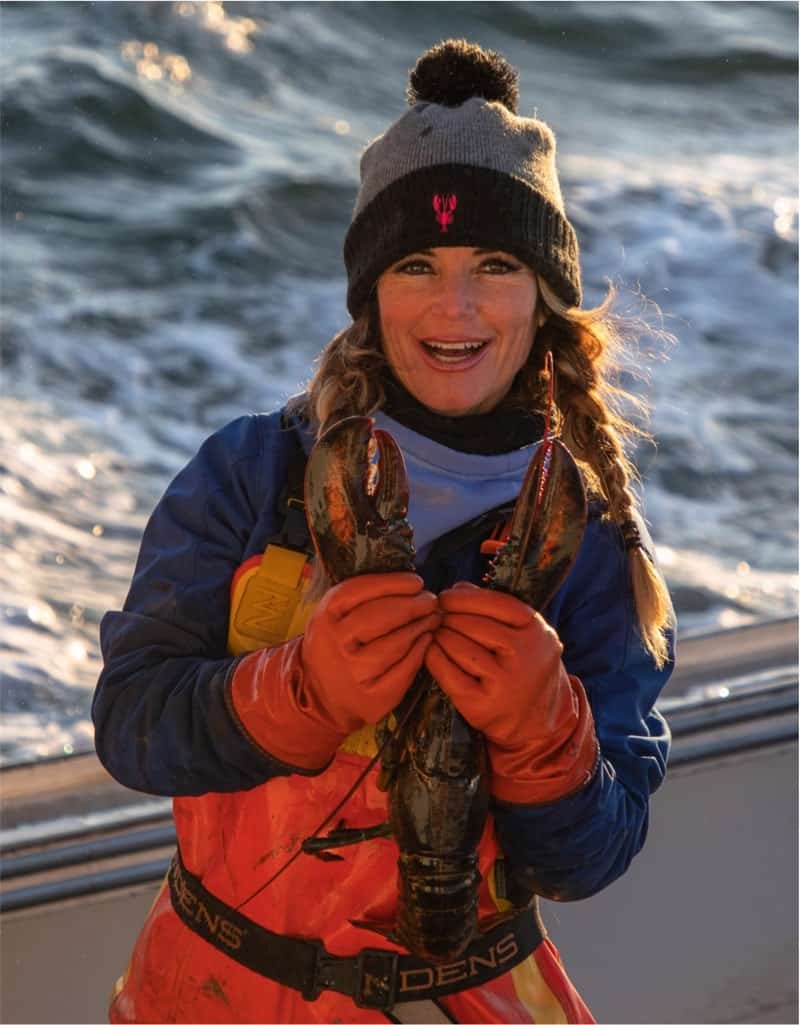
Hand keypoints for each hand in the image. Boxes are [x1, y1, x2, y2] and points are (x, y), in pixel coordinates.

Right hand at [301, 572, 439, 731]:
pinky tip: (428, 641)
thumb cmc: (340, 644)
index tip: (416, 582)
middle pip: (378, 616)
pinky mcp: (372, 696)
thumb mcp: (337, 617)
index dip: (392, 583)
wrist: (323, 693)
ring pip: (394, 644)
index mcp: (326, 616)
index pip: (358, 590)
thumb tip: (409, 583)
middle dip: (412, 605)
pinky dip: (420, 652)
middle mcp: (335, 643)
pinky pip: (403, 670)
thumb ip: (363, 598)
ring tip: (433, 618)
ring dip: (420, 627)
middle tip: (431, 600)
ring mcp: (352, 672)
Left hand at [424, 582, 597, 802]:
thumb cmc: (523, 666)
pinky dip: (433, 658)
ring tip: (437, 636)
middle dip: (448, 618)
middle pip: (471, 624)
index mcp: (537, 630)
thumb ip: (493, 607)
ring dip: (439, 637)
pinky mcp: (483, 705)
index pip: (494, 603)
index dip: (462, 598)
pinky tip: (432, 653)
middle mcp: (525, 655)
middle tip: (437, 619)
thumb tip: (457, 589)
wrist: (538, 722)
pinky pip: (447, 672)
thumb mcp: (522, 633)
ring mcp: (505, 682)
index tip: (444, 598)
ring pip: (457, 645)